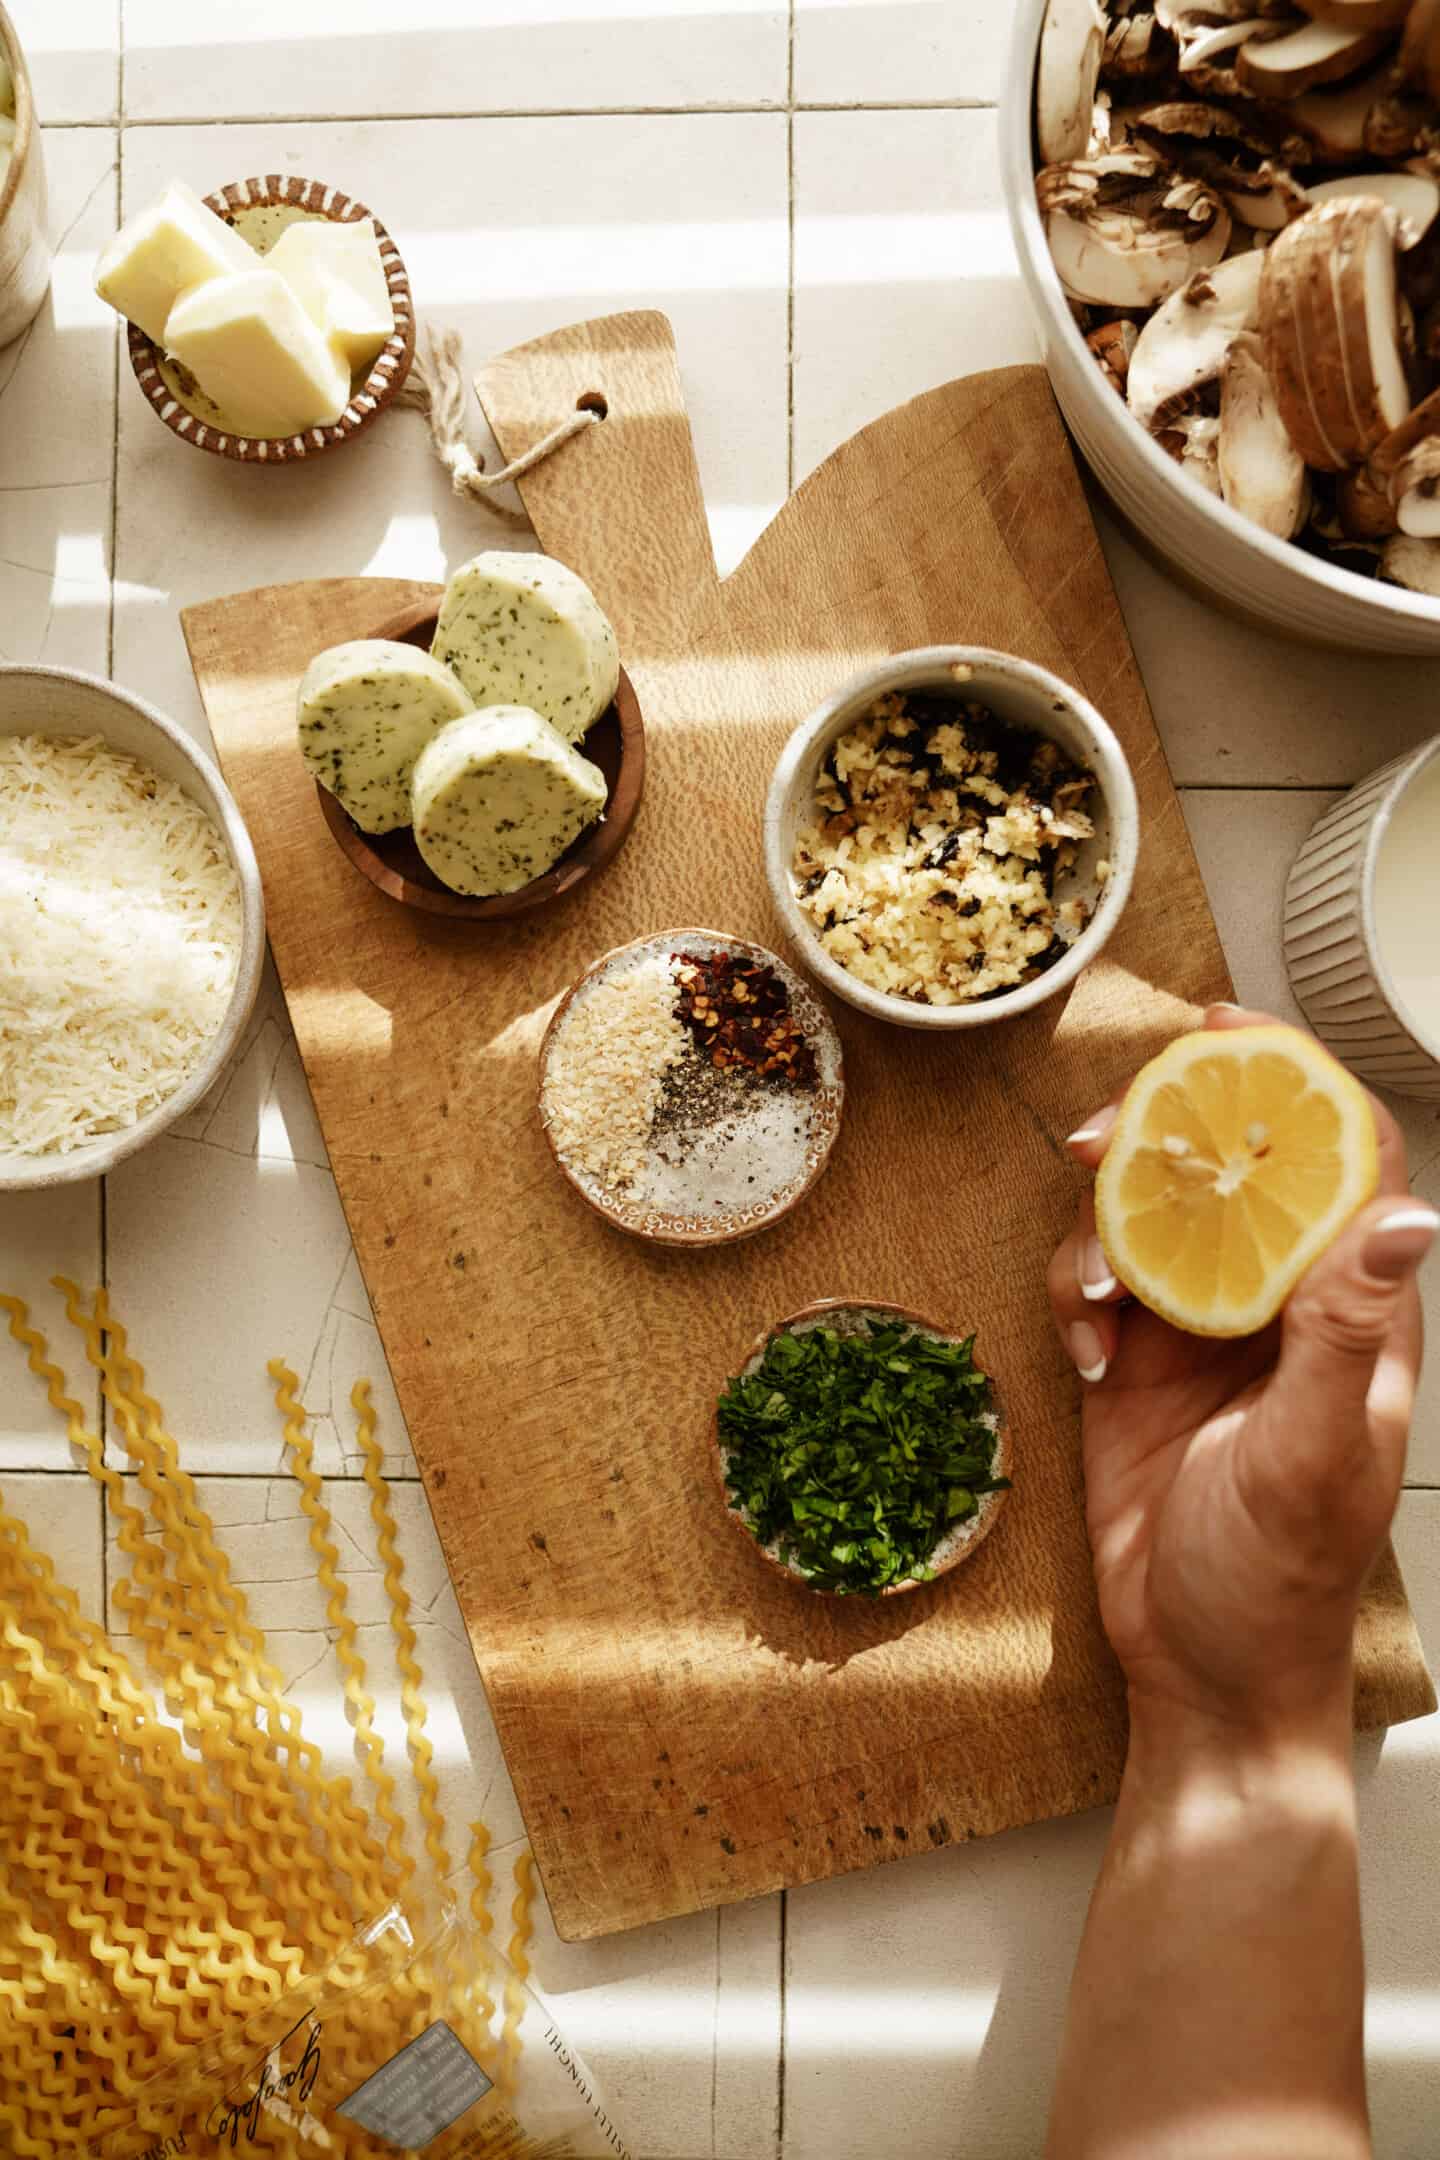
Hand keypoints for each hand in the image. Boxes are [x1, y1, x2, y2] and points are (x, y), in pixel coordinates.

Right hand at [1048, 1004, 1434, 1736]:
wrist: (1202, 1672)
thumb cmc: (1279, 1581)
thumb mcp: (1314, 1454)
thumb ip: (1342, 1332)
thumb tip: (1406, 1217)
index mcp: (1352, 1312)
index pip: (1344, 1159)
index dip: (1297, 1080)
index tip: (1227, 1028)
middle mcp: (1280, 1304)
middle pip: (1230, 1167)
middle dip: (1164, 1136)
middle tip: (1104, 1136)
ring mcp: (1204, 1331)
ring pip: (1149, 1217)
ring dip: (1105, 1226)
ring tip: (1092, 1291)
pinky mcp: (1137, 1364)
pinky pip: (1094, 1286)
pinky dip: (1075, 1302)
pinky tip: (1085, 1360)